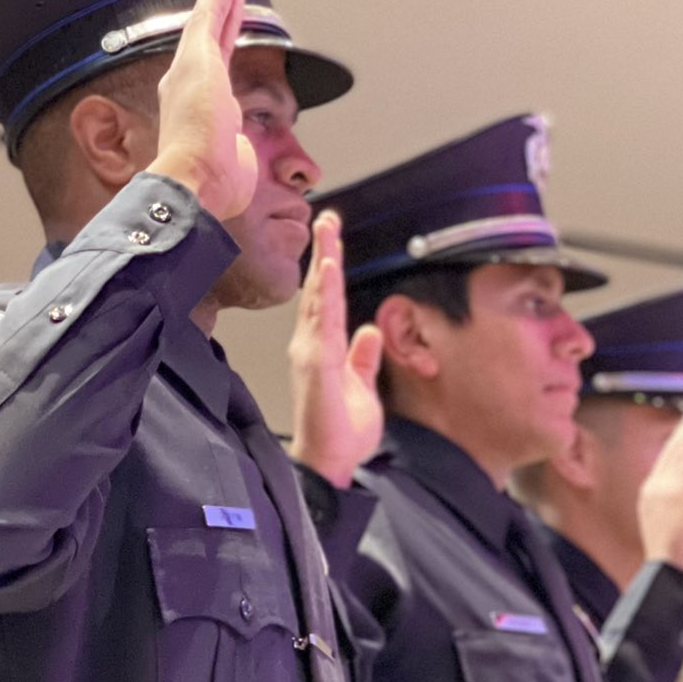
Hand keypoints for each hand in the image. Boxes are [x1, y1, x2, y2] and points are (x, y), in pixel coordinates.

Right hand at [146, 0, 258, 222]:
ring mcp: (192, 68)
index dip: (220, 44)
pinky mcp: (197, 56)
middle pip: (209, 36)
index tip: (225, 25)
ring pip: (210, 18)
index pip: (213, 68)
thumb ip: (235, 158)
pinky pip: (210, 12)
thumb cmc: (210, 186)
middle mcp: (188, 85)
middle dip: (217, 8)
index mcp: (197, 110)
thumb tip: (237, 163)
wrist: (192, 182)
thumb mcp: (231, 168)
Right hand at [286, 210, 383, 487]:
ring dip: (323, 263)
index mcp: (324, 351)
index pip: (328, 301)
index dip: (329, 269)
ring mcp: (311, 354)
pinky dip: (324, 292)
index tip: (333, 239)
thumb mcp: (364, 388)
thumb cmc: (342, 433)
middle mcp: (312, 347)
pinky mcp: (316, 364)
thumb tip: (371, 331)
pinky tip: (327, 268)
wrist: (331, 464)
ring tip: (328, 231)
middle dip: (323, 252)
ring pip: (317, 299)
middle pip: (317, 291)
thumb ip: (365, 359)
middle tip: (327, 217)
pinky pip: (322, 320)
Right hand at [636, 394, 682, 580]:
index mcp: (652, 496)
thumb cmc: (678, 562)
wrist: (670, 576)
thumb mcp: (682, 529)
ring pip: (680, 447)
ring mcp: (663, 489)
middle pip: (673, 447)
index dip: (681, 438)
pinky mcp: (677, 492)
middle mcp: (654, 488)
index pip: (669, 459)